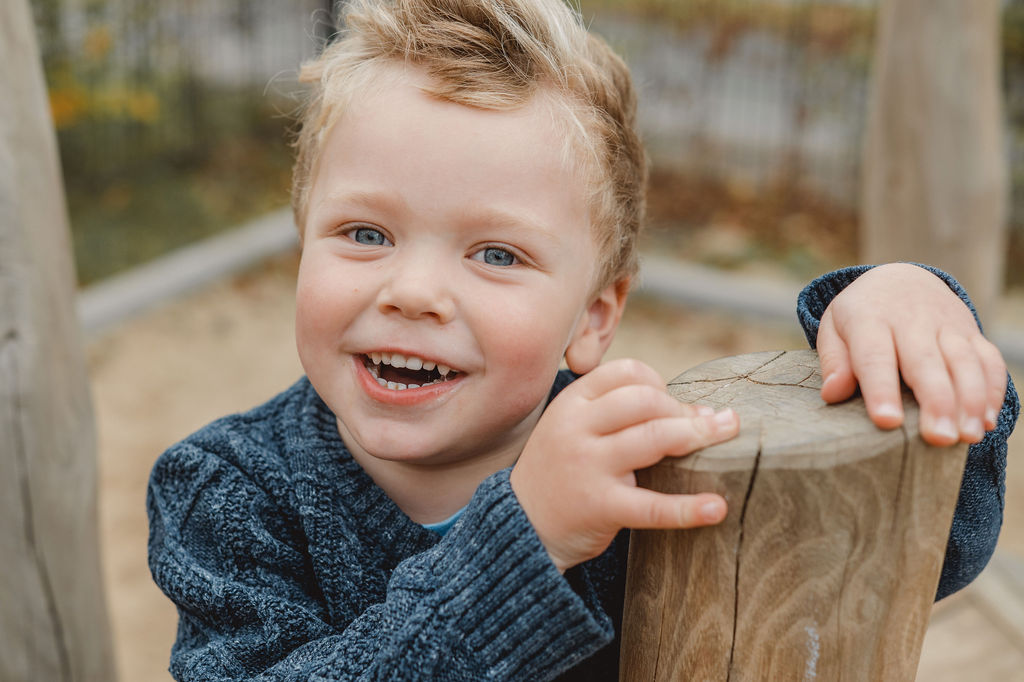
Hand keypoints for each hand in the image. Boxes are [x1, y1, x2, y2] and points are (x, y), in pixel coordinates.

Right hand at [509, 358, 738, 572]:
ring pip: (654, 439)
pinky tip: (718, 507)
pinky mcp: (600, 507)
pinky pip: (653, 507)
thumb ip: (619, 413)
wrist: (521, 526)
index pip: (626, 372)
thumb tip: (701, 410)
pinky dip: (689, 508)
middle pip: (645, 400)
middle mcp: (576, 429)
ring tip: (730, 435)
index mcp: (572, 403)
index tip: (675, 404)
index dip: (660, 382)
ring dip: (699, 434)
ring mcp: (587, 467)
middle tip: (716, 423)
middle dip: (685, 408)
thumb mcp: (574, 429)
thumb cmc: (562, 472)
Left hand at [817, 263, 1006, 444]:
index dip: (881, 389)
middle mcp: (912, 320)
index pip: (875, 357)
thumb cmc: (860, 316)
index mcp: (870, 320)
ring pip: (964, 362)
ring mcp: (947, 325)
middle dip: (936, 401)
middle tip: (939, 438)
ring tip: (967, 436)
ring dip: (970, 400)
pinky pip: (989, 360)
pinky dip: (993, 390)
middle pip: (926, 362)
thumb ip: (834, 362)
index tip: (887, 422)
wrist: (900, 277)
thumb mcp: (835, 329)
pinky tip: (987, 421)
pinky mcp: (971, 332)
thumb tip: (832, 394)